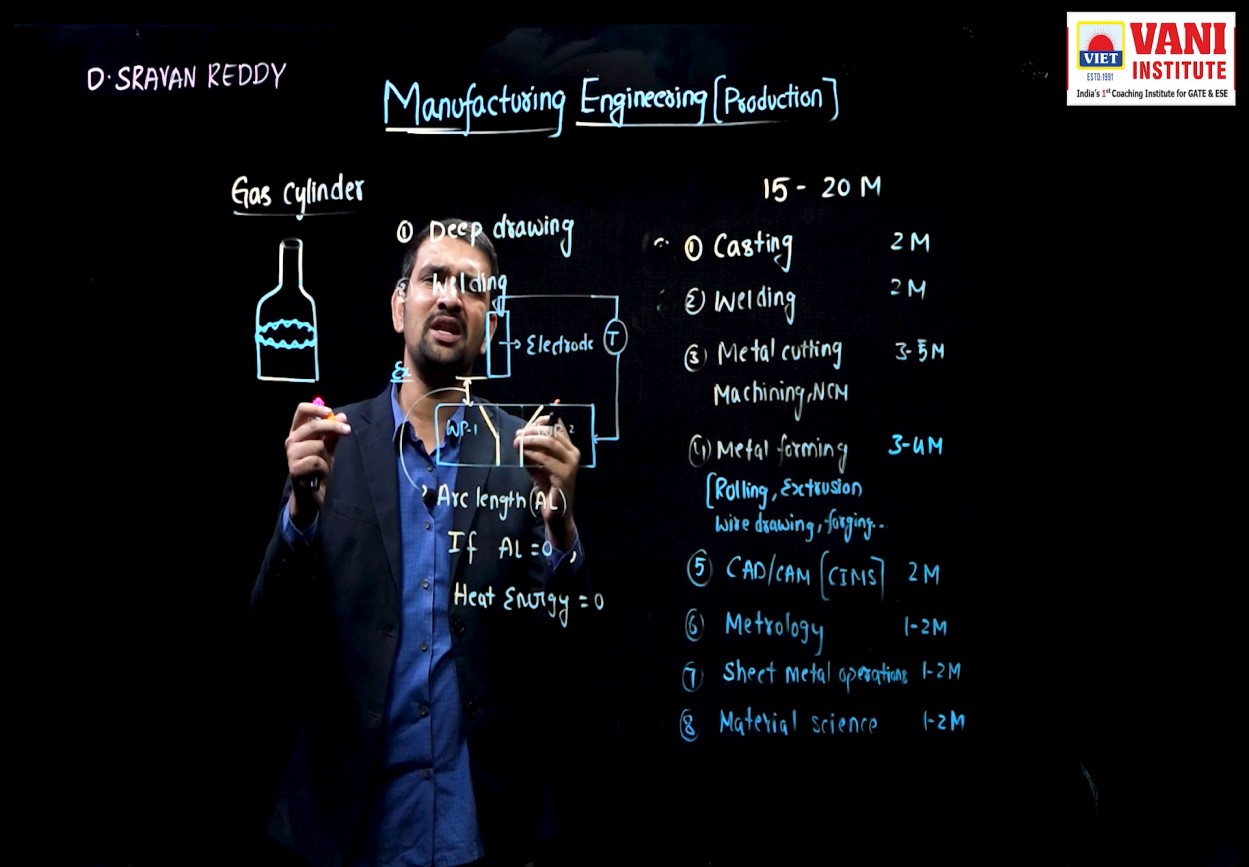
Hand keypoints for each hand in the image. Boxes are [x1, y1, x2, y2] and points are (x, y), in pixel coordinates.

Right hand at [285, 402, 350, 525]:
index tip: (330, 411)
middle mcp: (291, 441)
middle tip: (347, 430)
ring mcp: (291, 455)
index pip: (301, 411)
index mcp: (298, 432)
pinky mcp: (294, 469)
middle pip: (311, 425)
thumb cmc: (319, 468)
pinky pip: (316, 460)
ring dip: (326, 454)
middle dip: (332, 426)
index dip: (315, 408)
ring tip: (323, 463)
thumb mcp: (328, 448)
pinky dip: (323, 467)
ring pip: (317, 444)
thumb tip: (342, 416)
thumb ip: (333, 432)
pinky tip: (319, 473)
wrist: (314, 493)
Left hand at [513, 409, 578, 548]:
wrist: (555, 510)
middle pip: (553, 432)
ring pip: (550, 442)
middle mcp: (573, 454)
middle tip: (518, 435)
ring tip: (517, 442)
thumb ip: (532, 449)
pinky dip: (532, 454)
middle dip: (533, 430)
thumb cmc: (545, 485)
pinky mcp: (564, 475)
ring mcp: (571, 464)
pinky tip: (523, 454)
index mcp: (569, 448)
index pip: (558, 426)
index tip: (525, 425)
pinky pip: (546, 459)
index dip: (542, 421)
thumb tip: (520, 435)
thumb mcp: (537, 463)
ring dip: (531, 440)